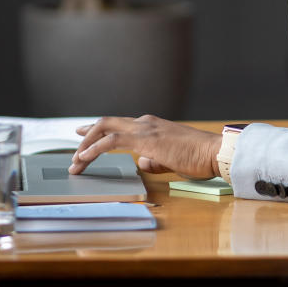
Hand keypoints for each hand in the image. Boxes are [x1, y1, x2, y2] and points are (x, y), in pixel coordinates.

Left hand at [70, 115, 221, 178]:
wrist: (213, 152)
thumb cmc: (197, 157)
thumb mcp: (170, 159)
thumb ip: (154, 159)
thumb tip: (142, 163)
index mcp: (151, 125)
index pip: (118, 125)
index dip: (98, 130)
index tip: (82, 133)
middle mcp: (145, 122)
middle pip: (106, 123)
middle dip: (86, 135)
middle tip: (74, 151)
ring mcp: (144, 129)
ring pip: (105, 130)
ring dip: (86, 146)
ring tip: (75, 163)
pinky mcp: (145, 140)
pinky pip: (112, 141)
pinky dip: (95, 148)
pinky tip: (85, 157)